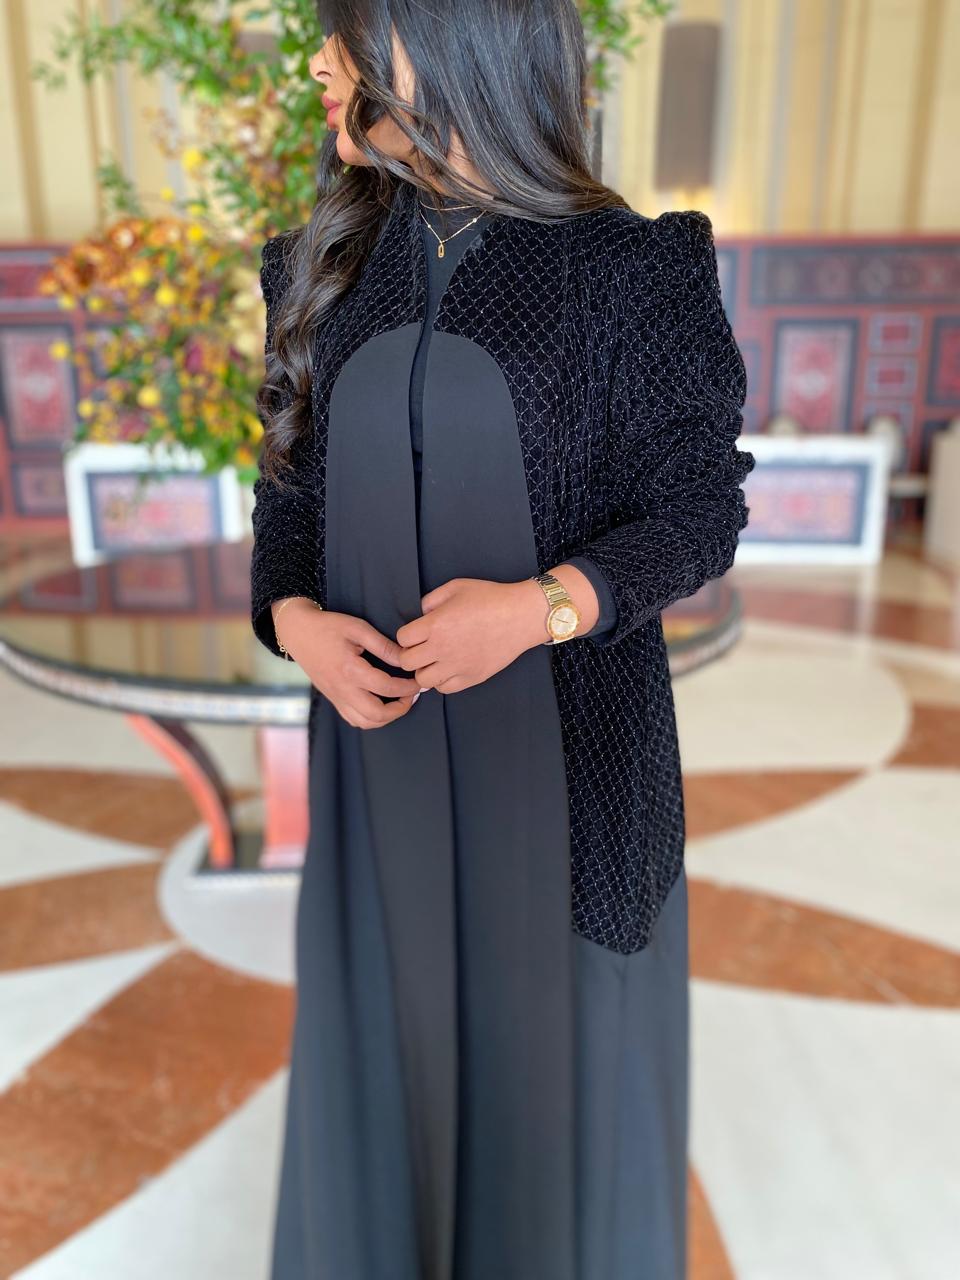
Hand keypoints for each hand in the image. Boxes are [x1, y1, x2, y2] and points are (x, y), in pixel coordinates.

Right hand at [272, 597, 420, 728]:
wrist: (297, 632)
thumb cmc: (328, 626)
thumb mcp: (358, 628)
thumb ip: (383, 645)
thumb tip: (406, 658)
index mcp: (350, 670)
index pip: (386, 687)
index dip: (408, 687)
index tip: (418, 680)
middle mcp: (342, 689)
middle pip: (376, 714)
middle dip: (401, 708)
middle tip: (411, 694)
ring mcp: (336, 697)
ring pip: (365, 722)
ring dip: (387, 717)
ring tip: (399, 700)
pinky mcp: (333, 699)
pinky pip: (354, 720)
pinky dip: (371, 718)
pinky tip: (381, 703)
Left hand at [394, 577, 552, 693]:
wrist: (522, 615)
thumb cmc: (491, 598)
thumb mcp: (455, 587)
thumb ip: (431, 600)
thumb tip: (420, 615)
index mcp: (436, 624)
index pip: (402, 638)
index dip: (407, 635)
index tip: (416, 632)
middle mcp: (442, 648)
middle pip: (407, 662)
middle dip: (410, 654)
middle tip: (421, 647)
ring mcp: (457, 666)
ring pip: (423, 680)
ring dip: (424, 670)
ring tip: (434, 660)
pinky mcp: (471, 677)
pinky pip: (444, 688)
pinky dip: (442, 680)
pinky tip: (449, 668)